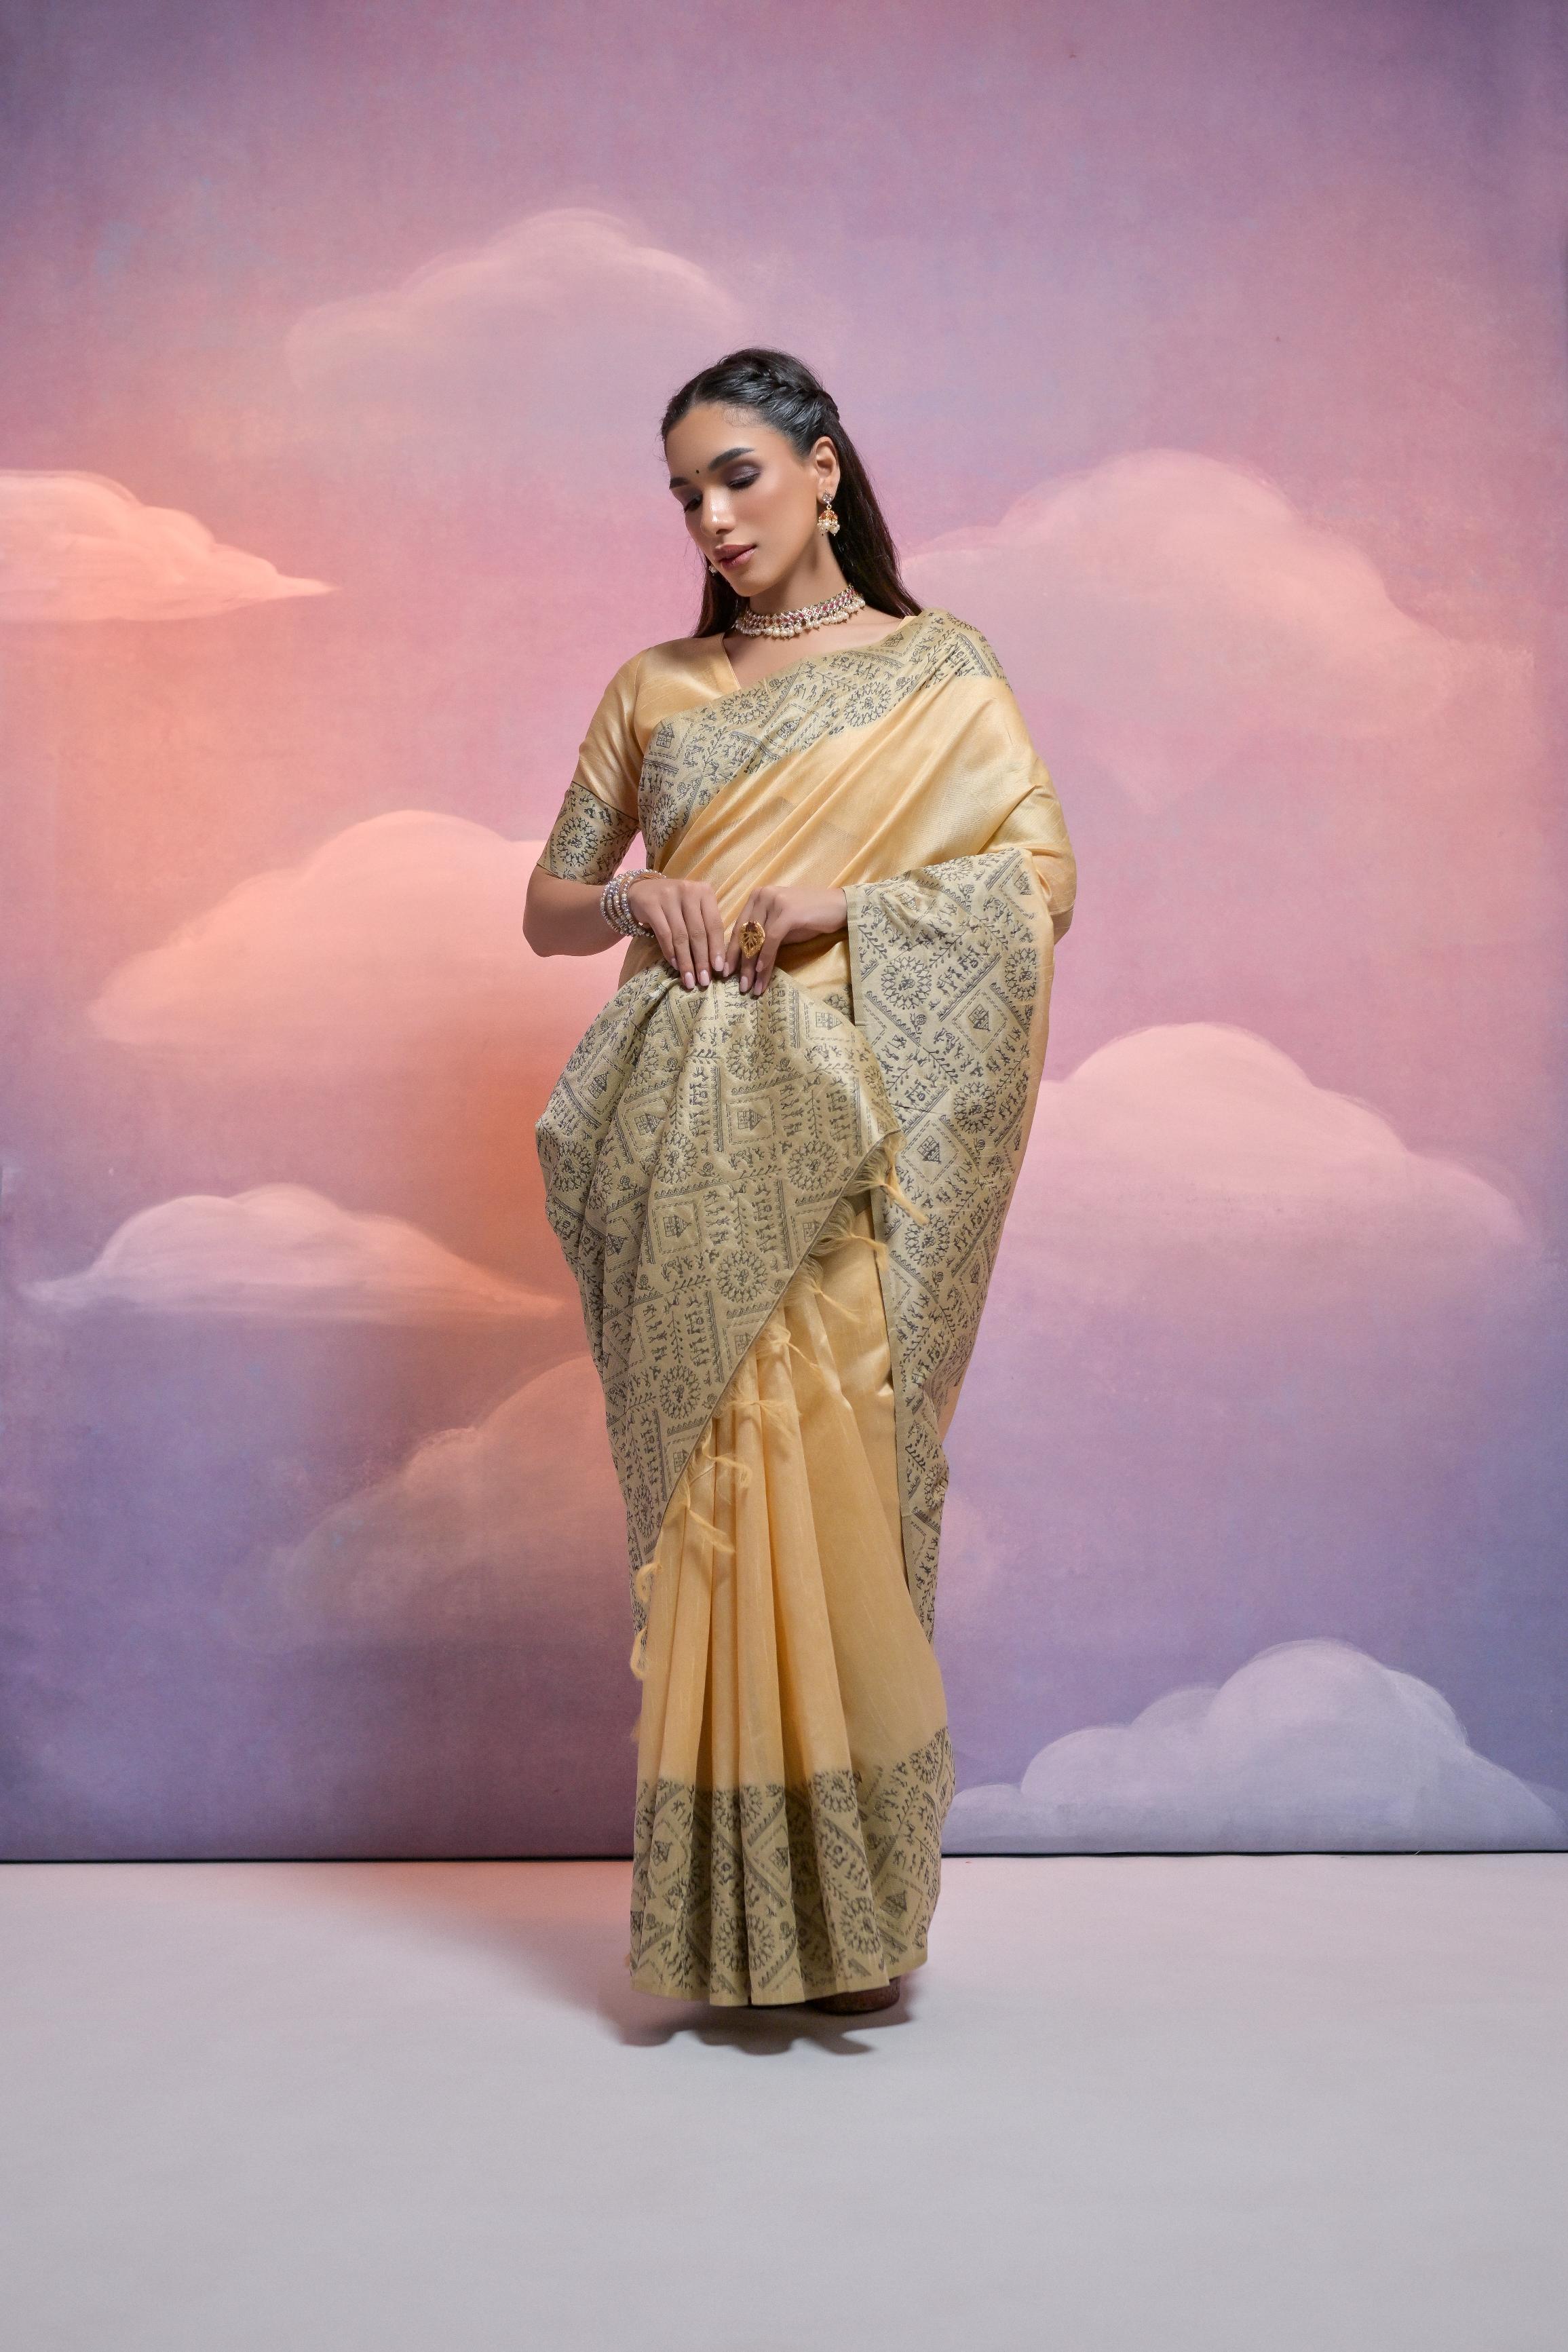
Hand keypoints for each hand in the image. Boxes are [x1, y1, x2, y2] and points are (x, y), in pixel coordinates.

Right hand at [623, 874, 727, 989]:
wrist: (642, 891)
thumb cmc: (674, 905)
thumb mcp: (693, 909)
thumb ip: (705, 927)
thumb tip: (715, 963)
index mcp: (705, 891)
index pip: (714, 924)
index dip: (717, 948)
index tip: (719, 969)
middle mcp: (688, 891)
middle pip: (698, 932)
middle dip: (702, 960)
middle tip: (704, 981)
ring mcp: (669, 896)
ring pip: (681, 936)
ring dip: (686, 961)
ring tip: (689, 979)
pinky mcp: (651, 904)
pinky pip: (664, 934)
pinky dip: (670, 953)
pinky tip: (675, 966)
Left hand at [724, 884, 847, 994]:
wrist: (838, 907)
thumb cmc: (809, 918)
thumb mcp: (780, 926)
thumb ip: (762, 937)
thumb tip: (745, 961)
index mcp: (756, 898)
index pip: (738, 928)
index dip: (731, 952)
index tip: (725, 972)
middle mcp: (762, 896)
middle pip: (744, 935)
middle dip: (740, 963)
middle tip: (739, 985)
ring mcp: (774, 901)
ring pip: (756, 940)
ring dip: (753, 967)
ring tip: (751, 987)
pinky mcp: (787, 911)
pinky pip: (771, 939)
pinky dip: (766, 957)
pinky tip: (763, 973)